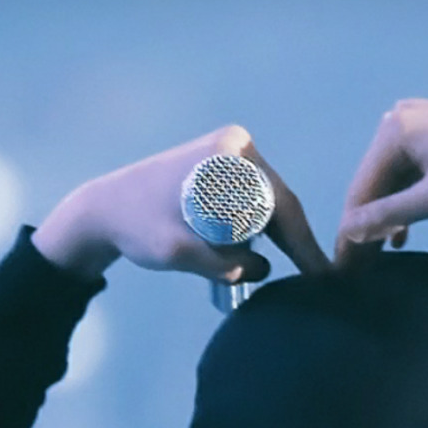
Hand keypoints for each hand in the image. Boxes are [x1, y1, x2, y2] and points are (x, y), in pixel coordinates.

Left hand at [34, 126, 328, 282]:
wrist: (104, 210)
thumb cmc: (136, 226)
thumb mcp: (178, 252)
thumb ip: (220, 264)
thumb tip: (263, 270)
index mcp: (231, 153)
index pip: (281, 204)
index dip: (304, 244)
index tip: (323, 278)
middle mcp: (237, 145)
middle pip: (281, 202)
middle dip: (299, 241)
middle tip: (320, 283)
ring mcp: (231, 153)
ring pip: (269, 203)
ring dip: (283, 236)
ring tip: (304, 273)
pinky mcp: (223, 166)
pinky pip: (255, 201)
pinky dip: (265, 228)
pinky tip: (278, 254)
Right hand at [335, 100, 427, 261]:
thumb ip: (388, 215)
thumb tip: (347, 233)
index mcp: (393, 131)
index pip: (359, 190)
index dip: (350, 233)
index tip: (344, 270)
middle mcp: (398, 118)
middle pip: (373, 182)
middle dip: (368, 224)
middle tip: (361, 269)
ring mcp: (419, 120)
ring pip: (392, 177)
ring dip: (388, 214)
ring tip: (386, 252)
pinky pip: (410, 169)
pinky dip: (406, 198)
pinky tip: (406, 229)